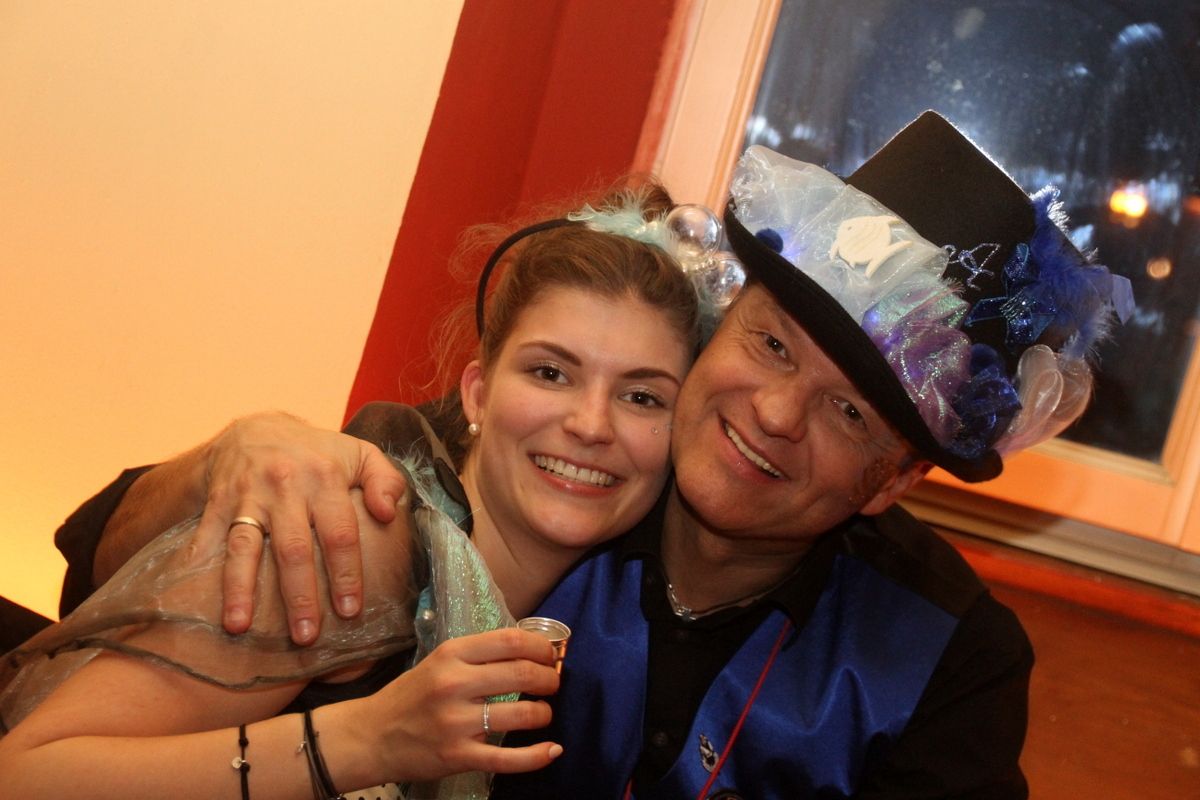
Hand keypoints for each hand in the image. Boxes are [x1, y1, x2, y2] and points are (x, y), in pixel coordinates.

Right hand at [194, 412, 407, 643]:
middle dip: (299, 595)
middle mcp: (286, 487)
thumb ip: (385, 481)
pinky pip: (207, 536)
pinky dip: (199, 564)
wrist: (257, 428)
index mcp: (325, 478)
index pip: (340, 533)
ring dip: (241, 589)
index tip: (349, 610)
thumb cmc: (319, 453)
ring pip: (245, 547)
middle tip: (305, 635)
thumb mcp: (361, 454)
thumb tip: (389, 514)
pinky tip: (195, 596)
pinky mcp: (218, 501)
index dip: (345, 574)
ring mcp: (248, 495)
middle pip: (293, 549)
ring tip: (239, 626)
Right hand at [347, 628, 563, 782]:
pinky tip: (552, 749)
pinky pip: (509, 759)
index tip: (550, 655)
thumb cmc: (410, 696)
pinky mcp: (458, 757)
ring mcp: (456, 723)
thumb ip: (478, 656)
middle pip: (522, 673)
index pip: (511, 640)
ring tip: (543, 713)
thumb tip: (529, 651)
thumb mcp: (440, 662)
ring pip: (522, 714)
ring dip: (544, 713)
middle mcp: (454, 684)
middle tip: (553, 684)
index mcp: (451, 654)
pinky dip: (538, 756)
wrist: (370, 737)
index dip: (541, 647)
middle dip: (549, 678)